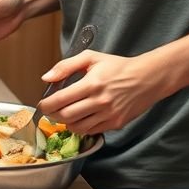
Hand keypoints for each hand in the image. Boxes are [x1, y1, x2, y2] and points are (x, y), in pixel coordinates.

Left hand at [35, 51, 170, 135]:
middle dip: (54, 115)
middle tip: (51, 110)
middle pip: (66, 116)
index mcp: (92, 83)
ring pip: (78, 127)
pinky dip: (81, 127)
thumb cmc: (118, 66)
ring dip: (66, 123)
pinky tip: (80, 119)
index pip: (61, 100)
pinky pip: (92, 131)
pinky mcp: (116, 123)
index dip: (46, 105)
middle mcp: (100, 101)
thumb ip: (66, 66)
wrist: (147, 78)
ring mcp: (108, 114)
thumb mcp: (91, 58)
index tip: (42, 105)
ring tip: (65, 115)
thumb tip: (46, 78)